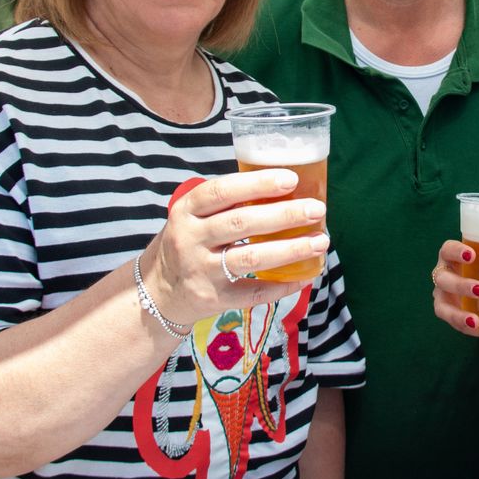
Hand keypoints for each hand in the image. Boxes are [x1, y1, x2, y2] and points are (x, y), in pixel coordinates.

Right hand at [145, 170, 328, 324]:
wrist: (157, 291)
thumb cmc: (187, 243)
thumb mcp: (193, 217)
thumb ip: (227, 203)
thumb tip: (285, 188)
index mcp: (186, 211)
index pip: (222, 191)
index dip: (257, 184)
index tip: (291, 179)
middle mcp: (190, 240)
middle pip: (241, 223)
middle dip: (284, 215)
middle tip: (317, 209)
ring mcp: (200, 271)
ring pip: (251, 258)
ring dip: (290, 249)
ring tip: (320, 241)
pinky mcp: (213, 299)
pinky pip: (253, 292)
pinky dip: (282, 285)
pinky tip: (305, 275)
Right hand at [431, 234, 478, 336]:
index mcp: (453, 256)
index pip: (448, 249)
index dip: (456, 251)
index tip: (471, 255)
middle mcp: (444, 275)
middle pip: (444, 279)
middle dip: (460, 286)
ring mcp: (444, 296)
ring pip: (442, 307)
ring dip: (458, 315)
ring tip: (475, 321)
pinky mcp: (450, 314)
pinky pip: (455, 325)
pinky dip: (472, 331)